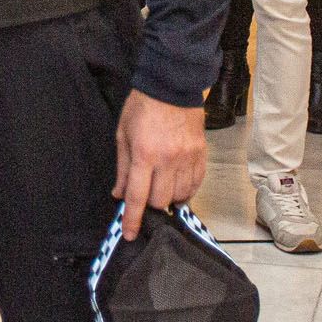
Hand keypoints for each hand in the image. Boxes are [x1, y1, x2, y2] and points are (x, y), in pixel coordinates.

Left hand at [113, 90, 206, 240]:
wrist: (172, 88)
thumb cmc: (142, 109)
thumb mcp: (123, 135)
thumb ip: (122, 168)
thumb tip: (119, 194)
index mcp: (145, 154)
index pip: (137, 196)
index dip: (132, 218)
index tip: (130, 234)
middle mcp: (168, 160)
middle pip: (160, 200)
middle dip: (149, 206)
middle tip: (144, 199)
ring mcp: (188, 159)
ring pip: (180, 196)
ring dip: (168, 200)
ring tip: (160, 191)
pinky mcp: (201, 157)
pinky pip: (195, 185)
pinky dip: (185, 191)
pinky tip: (176, 187)